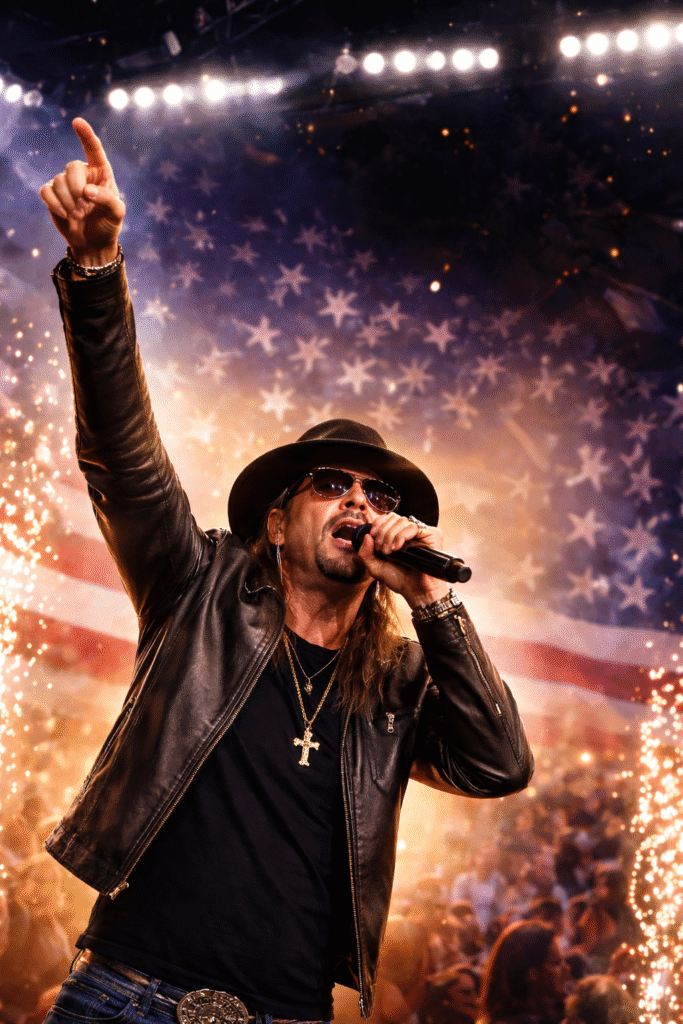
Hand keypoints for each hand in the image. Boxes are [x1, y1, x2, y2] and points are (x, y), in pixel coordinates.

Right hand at [39, 117, 125, 265]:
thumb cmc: (108, 225)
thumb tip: (86, 191)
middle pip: (72, 167)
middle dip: (76, 188)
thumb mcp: (117, 214)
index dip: (86, 135)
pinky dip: (54, 204)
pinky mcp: (52, 194)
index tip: (77, 122)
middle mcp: (83, 174)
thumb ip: (107, 200)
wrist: (93, 243)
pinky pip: (46, 190)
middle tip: (83, 208)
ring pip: (58, 181)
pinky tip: (65, 215)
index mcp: (101, 173)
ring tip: (78, 215)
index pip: (94, 149)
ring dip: (68, 202)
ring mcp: (66, 183)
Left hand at [355, 513, 451, 606]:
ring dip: (391, 535)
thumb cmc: (399, 580)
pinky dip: (402, 535)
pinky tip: (398, 548)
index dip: (378, 523)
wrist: (416, 591)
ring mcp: (421, 533)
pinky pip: (414, 527)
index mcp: (397, 536)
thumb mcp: (375, 568)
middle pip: (393, 518)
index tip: (372, 535)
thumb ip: (365, 553)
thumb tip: (366, 536)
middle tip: (382, 549)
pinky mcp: (432, 535)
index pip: (388, 518)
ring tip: (390, 552)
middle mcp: (409, 532)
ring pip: (402, 521)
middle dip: (383, 532)